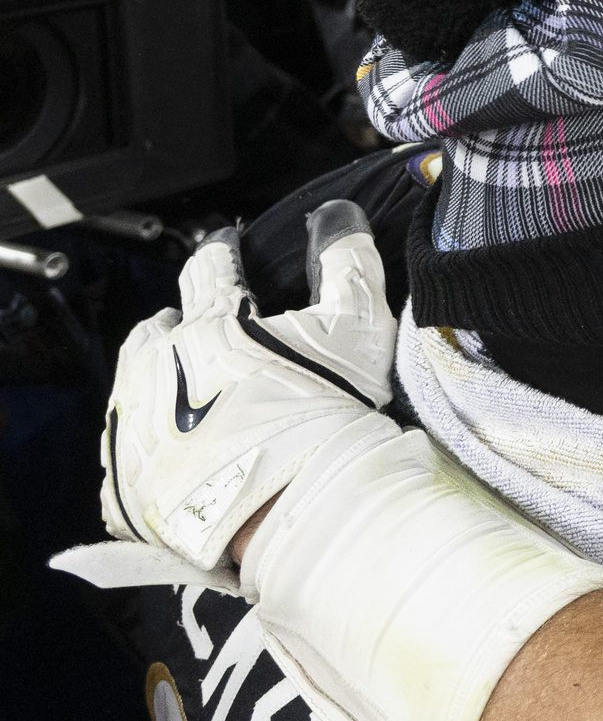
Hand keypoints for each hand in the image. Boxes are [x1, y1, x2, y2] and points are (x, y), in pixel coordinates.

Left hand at [96, 203, 395, 573]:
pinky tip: (178, 455)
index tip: (227, 250)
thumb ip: (348, 265)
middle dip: (178, 327)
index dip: (221, 256)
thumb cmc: (329, 408)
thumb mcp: (357, 328)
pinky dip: (152, 448)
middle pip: (156, 331)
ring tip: (185, 395)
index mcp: (211, 322)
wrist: (292, 503)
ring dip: (156, 382)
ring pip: (133, 387)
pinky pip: (129, 455)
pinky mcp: (126, 482)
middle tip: (204, 337)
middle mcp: (157, 364)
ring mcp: (135, 424)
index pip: (208, 270)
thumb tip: (340, 217)